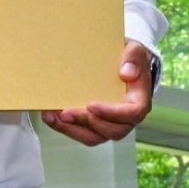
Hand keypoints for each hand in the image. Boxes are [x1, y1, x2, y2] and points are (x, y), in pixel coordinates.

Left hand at [40, 42, 155, 145]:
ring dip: (70, 129)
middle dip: (86, 123)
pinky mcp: (94, 124)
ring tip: (51, 116)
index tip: (91, 105)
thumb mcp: (135, 50)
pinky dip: (64, 127)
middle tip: (65, 113)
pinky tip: (50, 116)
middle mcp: (127, 118)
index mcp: (139, 100)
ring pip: (93, 137)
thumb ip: (133, 58)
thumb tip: (126, 73)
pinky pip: (82, 133)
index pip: (132, 114)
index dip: (112, 113)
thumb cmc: (129, 59)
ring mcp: (110, 123)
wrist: (121, 64)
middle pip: (111, 131)